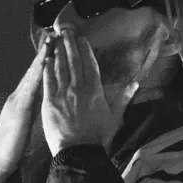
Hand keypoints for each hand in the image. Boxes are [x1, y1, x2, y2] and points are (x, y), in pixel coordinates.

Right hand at [0, 39, 49, 182]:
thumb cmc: (11, 149)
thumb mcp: (25, 127)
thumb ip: (32, 113)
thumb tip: (45, 107)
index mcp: (22, 101)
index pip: (36, 77)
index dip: (45, 60)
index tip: (54, 44)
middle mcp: (19, 96)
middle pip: (34, 70)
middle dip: (44, 52)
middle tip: (53, 32)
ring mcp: (17, 101)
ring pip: (32, 74)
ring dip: (41, 57)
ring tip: (50, 40)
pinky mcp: (18, 109)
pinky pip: (30, 87)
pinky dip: (36, 73)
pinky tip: (43, 63)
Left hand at [42, 32, 139, 154]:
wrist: (78, 151)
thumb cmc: (98, 136)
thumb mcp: (115, 117)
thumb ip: (123, 98)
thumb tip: (136, 84)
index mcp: (95, 90)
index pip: (90, 64)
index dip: (85, 50)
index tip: (82, 39)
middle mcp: (79, 88)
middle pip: (74, 61)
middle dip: (70, 44)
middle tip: (66, 31)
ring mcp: (63, 94)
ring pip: (60, 68)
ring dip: (58, 52)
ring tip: (57, 41)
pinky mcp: (49, 102)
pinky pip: (48, 81)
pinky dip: (47, 68)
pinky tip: (46, 59)